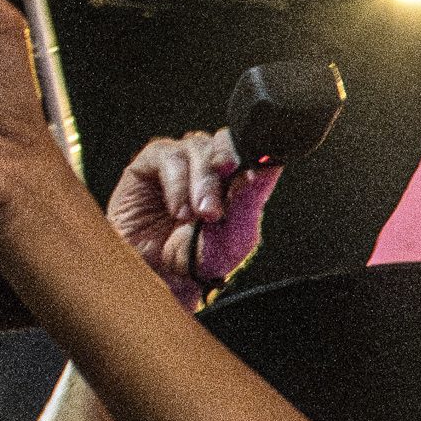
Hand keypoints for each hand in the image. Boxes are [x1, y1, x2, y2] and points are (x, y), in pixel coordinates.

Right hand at [104, 131, 246, 299]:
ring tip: (198, 216)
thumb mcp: (236, 235)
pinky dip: (176, 184)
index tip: (249, 179)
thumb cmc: (201, 259)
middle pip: (223, 142)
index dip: (251, 156)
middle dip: (224, 169)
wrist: (163, 278)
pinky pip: (167, 155)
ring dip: (201, 181)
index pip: (248, 149)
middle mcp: (207, 165)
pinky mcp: (148, 164)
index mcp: (233, 178)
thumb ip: (251, 199)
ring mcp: (179, 161)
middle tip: (218, 204)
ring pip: (196, 146)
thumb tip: (272, 164)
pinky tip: (179, 211)